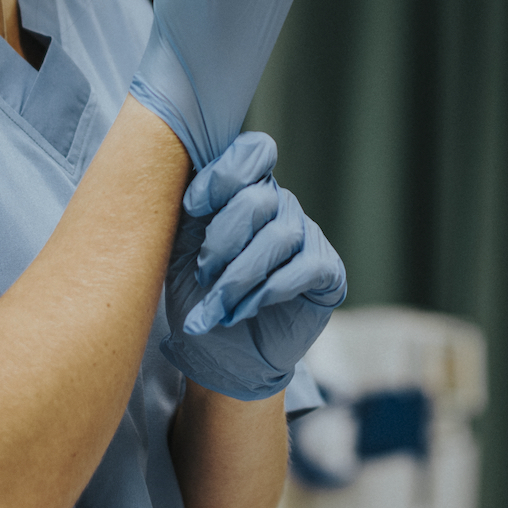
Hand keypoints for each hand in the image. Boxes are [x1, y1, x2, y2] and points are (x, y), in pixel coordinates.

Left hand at [161, 132, 346, 400]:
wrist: (218, 355)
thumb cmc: (197, 296)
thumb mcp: (180, 249)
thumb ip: (189, 211)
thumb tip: (183, 180)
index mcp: (245, 190)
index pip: (253, 152)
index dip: (223, 174)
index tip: (191, 207)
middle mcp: (280, 206)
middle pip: (259, 198)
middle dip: (222, 240)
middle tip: (203, 275)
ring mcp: (307, 236)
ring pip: (279, 236)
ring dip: (238, 276)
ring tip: (216, 306)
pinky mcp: (327, 272)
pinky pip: (305, 267)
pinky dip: (268, 291)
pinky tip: (244, 311)